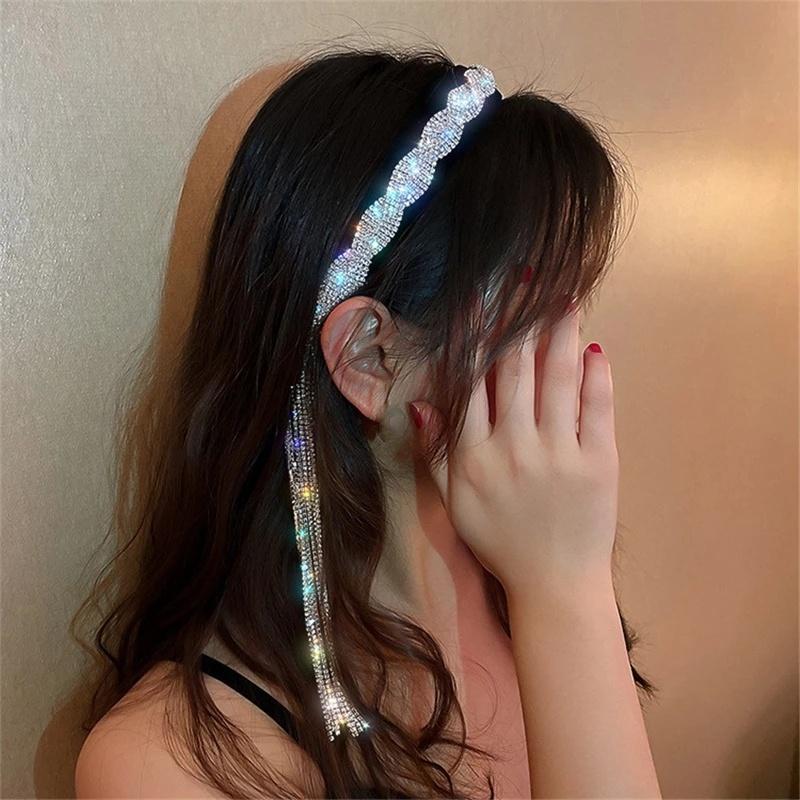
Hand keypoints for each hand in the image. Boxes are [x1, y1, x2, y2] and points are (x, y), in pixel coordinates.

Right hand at [409, 306, 618, 600]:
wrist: (554, 583)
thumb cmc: (499, 541)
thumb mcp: (452, 503)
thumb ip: (433, 452)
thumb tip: (419, 402)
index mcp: (472, 456)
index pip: (471, 381)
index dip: (476, 336)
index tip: (480, 298)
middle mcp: (513, 447)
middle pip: (515, 370)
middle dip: (519, 319)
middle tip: (526, 278)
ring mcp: (559, 453)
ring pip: (556, 380)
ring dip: (560, 334)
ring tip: (564, 298)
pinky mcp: (599, 461)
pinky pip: (597, 408)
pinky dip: (596, 376)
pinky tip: (594, 349)